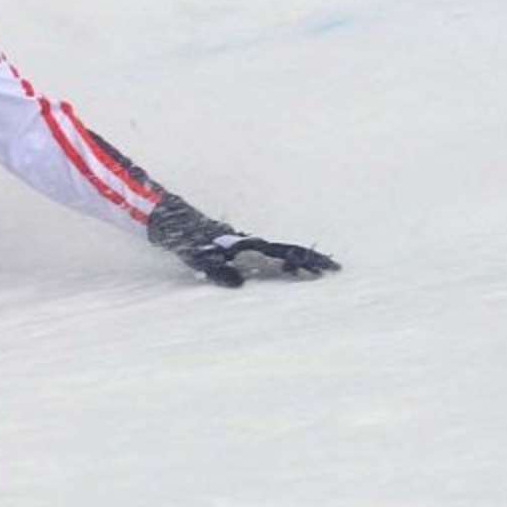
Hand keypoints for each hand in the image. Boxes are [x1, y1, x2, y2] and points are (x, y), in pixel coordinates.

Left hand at [168, 234, 340, 287]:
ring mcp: (246, 245)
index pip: (287, 253)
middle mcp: (252, 243)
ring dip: (298, 262)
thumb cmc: (186, 240)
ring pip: (280, 253)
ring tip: (316, 273)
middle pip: (289, 251)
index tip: (329, 268)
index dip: (308, 261)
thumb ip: (218, 272)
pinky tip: (284, 270)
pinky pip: (266, 256)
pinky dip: (281, 263)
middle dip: (312, 260)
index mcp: (250, 245)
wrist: (171, 221)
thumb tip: (240, 285)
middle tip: (335, 269)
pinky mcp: (237, 248)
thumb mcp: (200, 259)